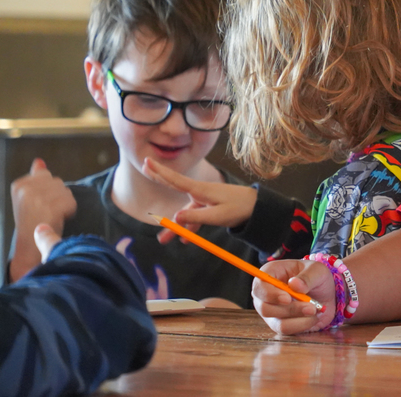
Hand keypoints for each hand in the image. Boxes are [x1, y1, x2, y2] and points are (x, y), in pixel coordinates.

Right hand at [9, 158, 77, 279]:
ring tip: (51, 216)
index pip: (46, 176)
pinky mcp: (50, 207)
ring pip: (66, 191)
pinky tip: (58, 219)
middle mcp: (26, 189)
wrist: (31, 246)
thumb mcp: (30, 197)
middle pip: (58, 182)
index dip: (48, 192)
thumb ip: (36, 177)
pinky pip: (71, 202)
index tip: (37, 206)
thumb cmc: (33, 221)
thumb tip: (39, 161)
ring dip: (64, 204)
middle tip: (46, 213)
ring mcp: (37, 198)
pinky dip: (69, 211)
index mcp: (19, 184)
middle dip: (57, 197)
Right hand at [140, 158, 257, 242]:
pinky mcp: (210, 207)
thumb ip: (195, 217)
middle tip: (142, 172)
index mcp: (201, 190)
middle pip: (174, 192)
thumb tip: (174, 218)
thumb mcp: (217, 216)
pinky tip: (185, 240)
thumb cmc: (239, 208)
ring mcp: (204, 200)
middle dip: (159, 187)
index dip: (159, 172)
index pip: (175, 180)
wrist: (257, 208)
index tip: (147, 161)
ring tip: (164, 240)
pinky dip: (190, 227)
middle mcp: (200, 192)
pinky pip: (195, 217)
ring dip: (175, 227)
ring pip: (184, 213)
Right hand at [253, 259, 336, 334]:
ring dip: (299, 319)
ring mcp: (271, 312)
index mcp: (270, 274)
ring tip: (315, 310)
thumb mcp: (317, 270)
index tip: (287, 298)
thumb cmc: (316, 277)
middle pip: (265, 308)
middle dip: (290, 309)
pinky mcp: (279, 325)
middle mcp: (265, 295)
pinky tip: (313, 317)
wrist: (325, 294)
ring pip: (277, 323)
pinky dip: (302, 325)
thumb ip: (307, 277)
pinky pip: (287, 331)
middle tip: (311, 307)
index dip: (270, 294)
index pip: (259, 286)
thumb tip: (294, 284)